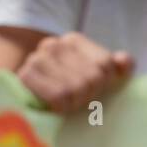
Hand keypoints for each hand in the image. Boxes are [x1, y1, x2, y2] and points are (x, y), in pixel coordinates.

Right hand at [16, 32, 132, 113]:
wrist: (31, 98)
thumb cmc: (71, 88)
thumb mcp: (100, 74)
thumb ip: (118, 65)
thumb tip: (122, 60)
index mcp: (72, 40)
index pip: (105, 63)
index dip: (106, 82)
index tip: (95, 87)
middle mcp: (52, 44)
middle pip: (91, 77)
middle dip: (89, 94)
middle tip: (79, 98)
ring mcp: (36, 58)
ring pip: (75, 87)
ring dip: (75, 102)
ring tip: (68, 102)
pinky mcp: (25, 75)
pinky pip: (58, 96)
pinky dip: (62, 106)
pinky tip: (56, 106)